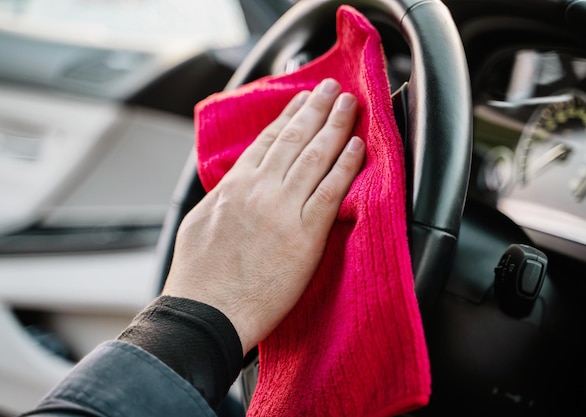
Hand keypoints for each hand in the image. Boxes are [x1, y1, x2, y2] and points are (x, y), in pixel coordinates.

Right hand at [162, 78, 364, 353]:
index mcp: (234, 186)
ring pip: (315, 157)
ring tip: (350, 105)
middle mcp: (260, 190)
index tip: (302, 99)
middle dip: (316, 109)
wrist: (207, 314)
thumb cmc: (199, 276)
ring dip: (335, 126)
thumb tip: (234, 182)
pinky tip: (357, 147)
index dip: (289, 115)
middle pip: (295, 139)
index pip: (267, 140)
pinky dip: (346, 166)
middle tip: (333, 89)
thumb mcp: (199, 223)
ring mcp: (284, 210)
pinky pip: (331, 192)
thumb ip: (222, 197)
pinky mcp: (305, 236)